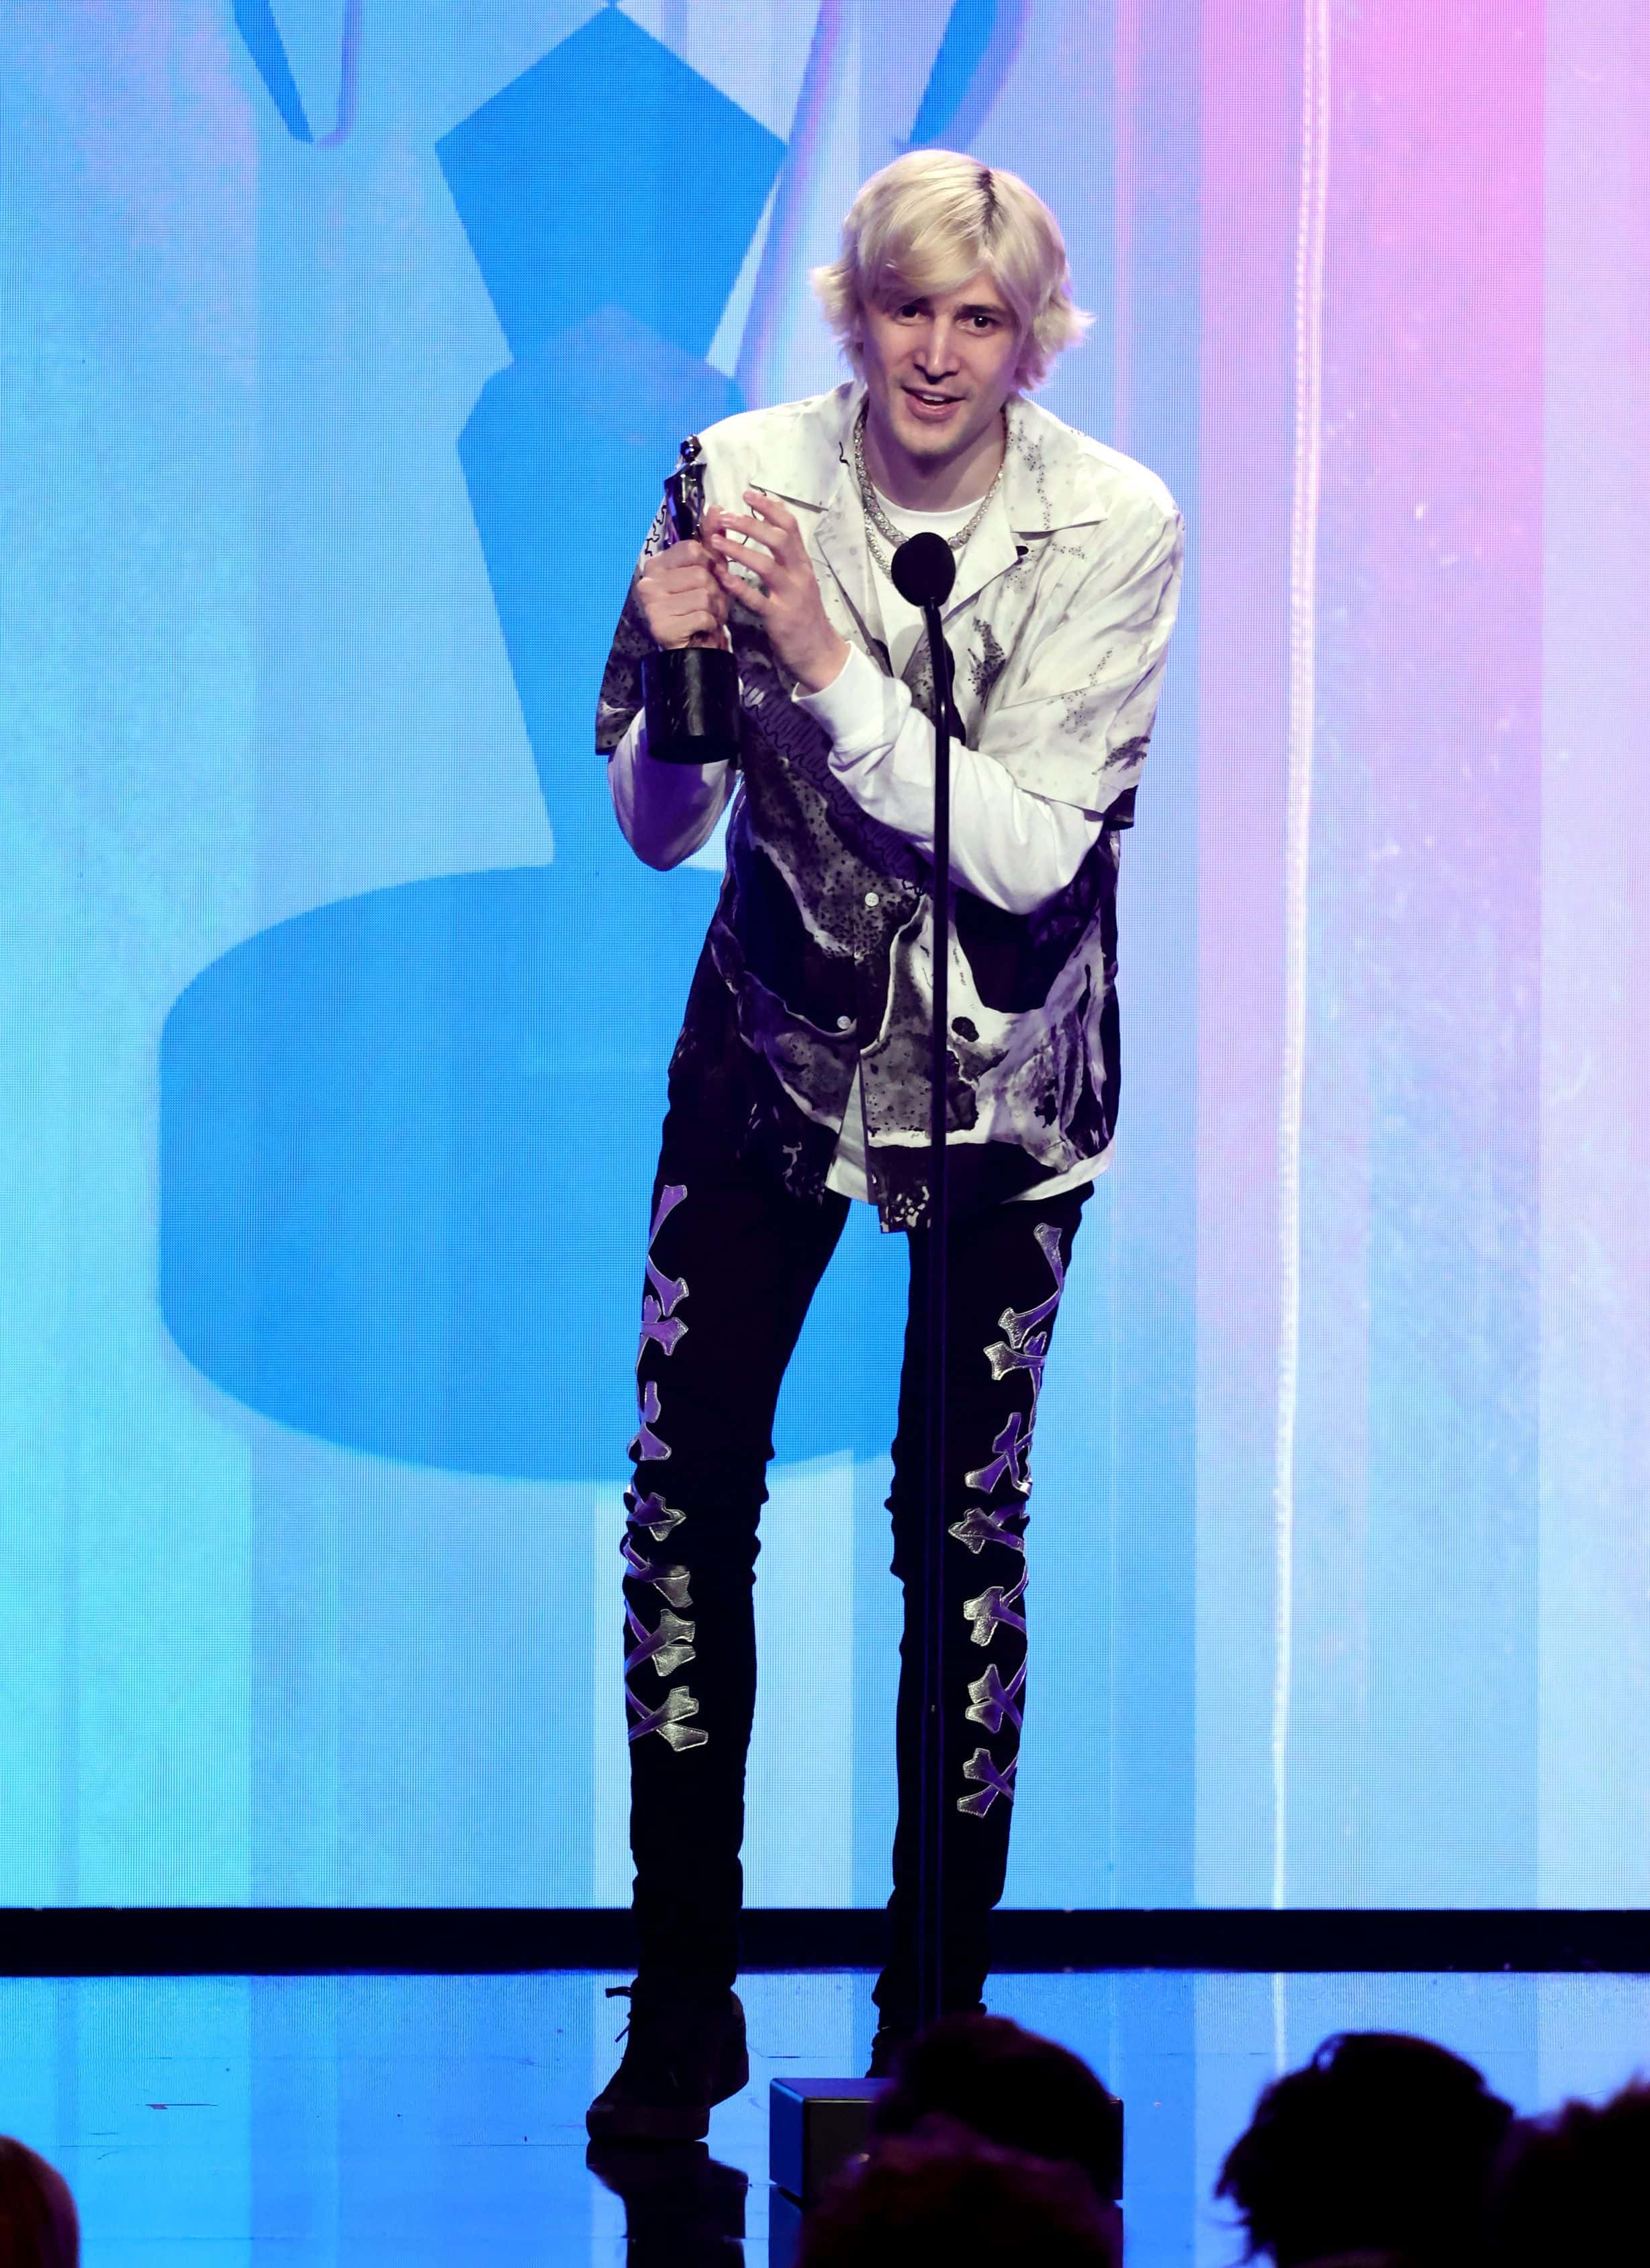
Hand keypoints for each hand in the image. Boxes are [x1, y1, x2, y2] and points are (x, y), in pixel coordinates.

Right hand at [635, 539, 728, 650]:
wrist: (695, 647)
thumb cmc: (700, 607)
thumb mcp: (708, 571)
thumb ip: (711, 540)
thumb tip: (716, 508)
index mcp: (656, 563)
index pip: (693, 549)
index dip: (711, 564)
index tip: (708, 579)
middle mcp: (649, 581)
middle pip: (701, 574)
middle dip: (716, 591)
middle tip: (709, 605)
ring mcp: (653, 604)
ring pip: (704, 595)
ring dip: (715, 609)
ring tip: (707, 617)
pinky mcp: (663, 626)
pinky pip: (703, 616)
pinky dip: (710, 624)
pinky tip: (701, 629)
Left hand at [707, 493, 848, 692]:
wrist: (820, 652)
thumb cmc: (804, 615)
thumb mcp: (799, 581)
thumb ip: (784, 559)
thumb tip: (766, 531)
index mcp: (802, 563)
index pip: (790, 526)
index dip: (770, 507)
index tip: (748, 493)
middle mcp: (799, 575)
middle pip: (779, 539)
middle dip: (751, 524)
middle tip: (726, 515)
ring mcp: (791, 596)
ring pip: (766, 566)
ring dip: (739, 551)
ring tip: (716, 542)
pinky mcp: (780, 618)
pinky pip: (757, 600)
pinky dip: (738, 587)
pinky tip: (721, 577)